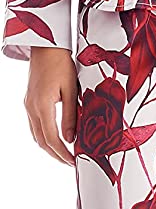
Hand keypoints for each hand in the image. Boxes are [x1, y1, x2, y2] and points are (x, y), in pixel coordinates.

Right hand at [24, 46, 77, 164]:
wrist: (46, 45)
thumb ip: (70, 115)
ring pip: (36, 134)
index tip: (73, 162)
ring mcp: (28, 104)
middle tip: (70, 163)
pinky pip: (34, 125)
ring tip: (64, 154)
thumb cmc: (61, 62)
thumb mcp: (70, 89)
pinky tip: (55, 137)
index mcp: (42, 105)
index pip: (52, 138)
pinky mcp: (29, 100)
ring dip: (49, 147)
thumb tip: (71, 139)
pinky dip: (44, 135)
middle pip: (41, 141)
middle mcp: (31, 107)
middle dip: (55, 154)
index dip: (63, 153)